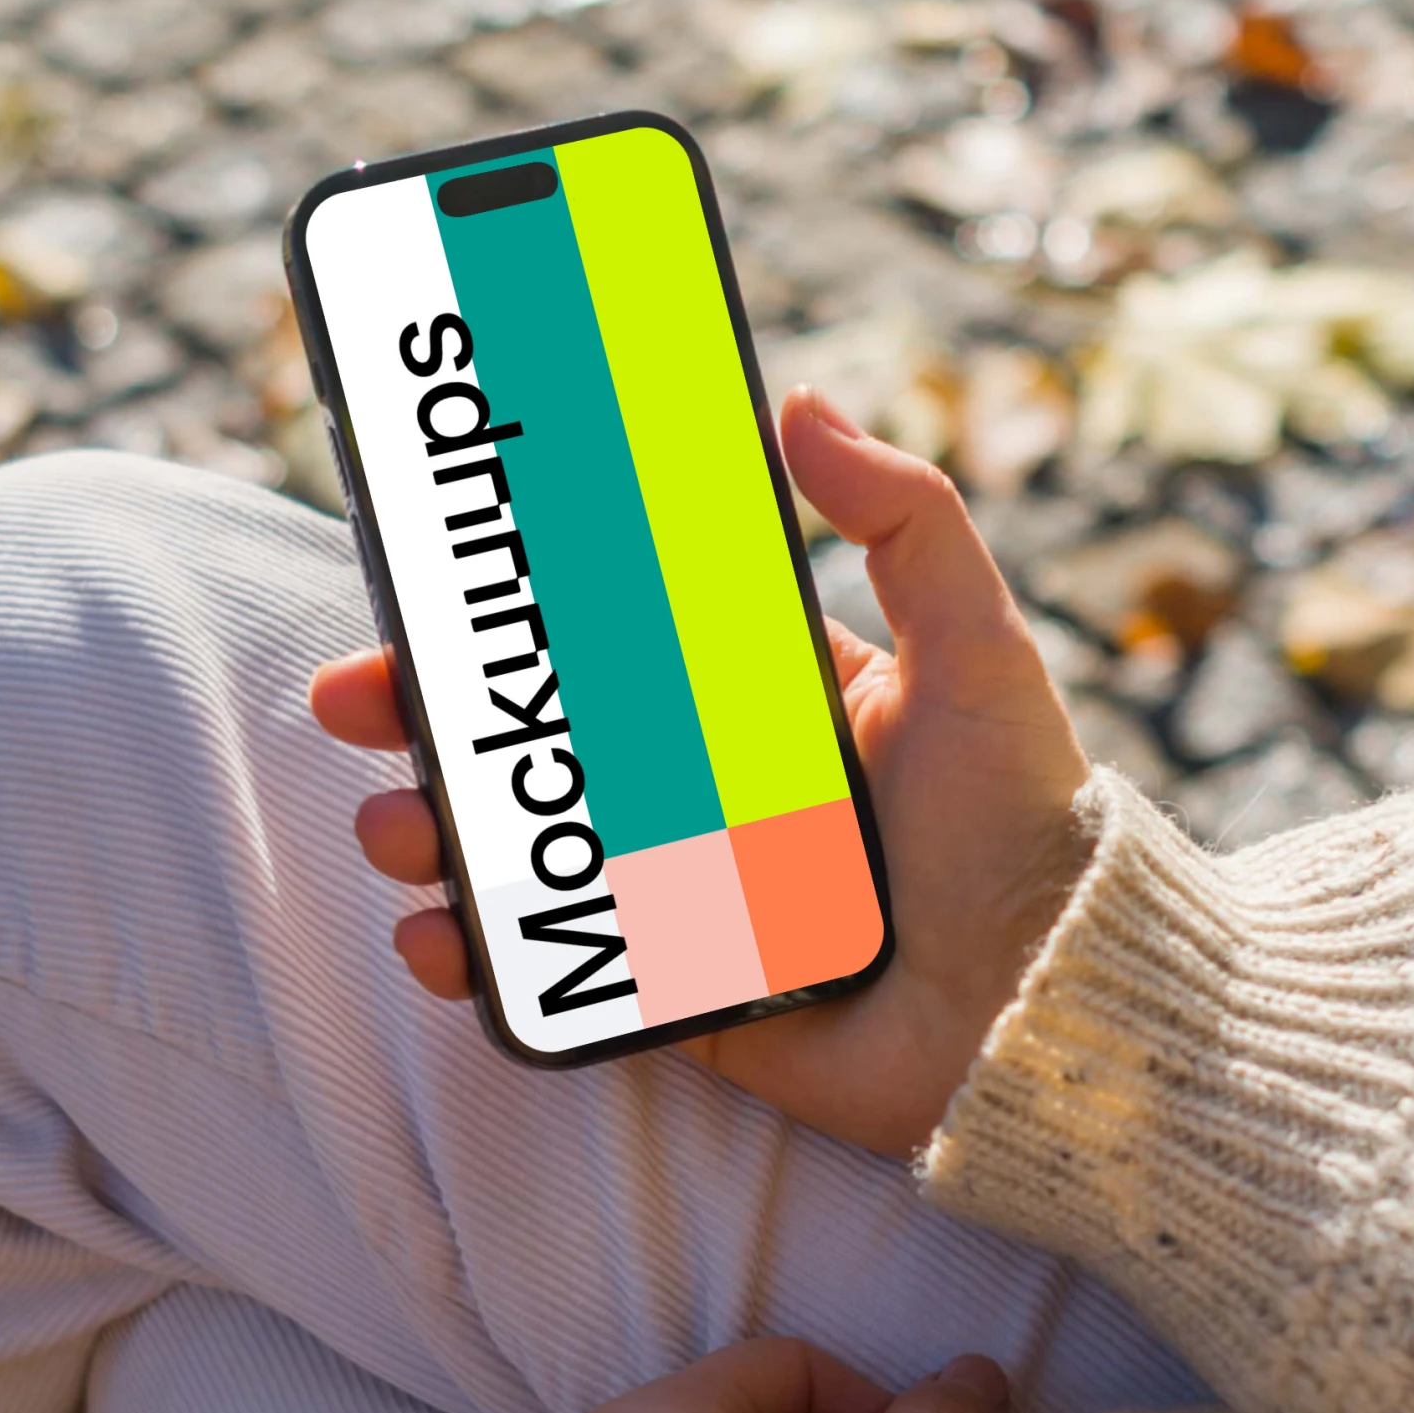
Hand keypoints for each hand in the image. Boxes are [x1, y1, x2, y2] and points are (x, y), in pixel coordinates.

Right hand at [307, 387, 1096, 1158]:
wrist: (1057, 1011)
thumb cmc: (1031, 827)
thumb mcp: (977, 651)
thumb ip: (905, 520)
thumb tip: (800, 401)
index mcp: (769, 699)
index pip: (615, 634)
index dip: (519, 609)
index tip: (436, 575)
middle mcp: (717, 792)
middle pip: (539, 738)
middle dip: (432, 718)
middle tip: (357, 700)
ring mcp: (689, 896)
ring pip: (525, 850)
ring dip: (437, 831)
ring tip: (400, 826)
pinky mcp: (683, 998)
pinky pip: (557, 970)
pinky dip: (480, 959)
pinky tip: (436, 940)